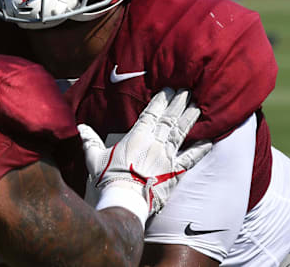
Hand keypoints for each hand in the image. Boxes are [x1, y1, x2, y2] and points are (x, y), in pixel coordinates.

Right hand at [78, 88, 211, 219]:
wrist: (126, 200)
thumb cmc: (108, 178)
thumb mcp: (94, 158)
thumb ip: (89, 141)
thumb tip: (79, 127)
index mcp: (137, 137)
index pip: (151, 113)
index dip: (160, 100)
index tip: (169, 88)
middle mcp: (155, 143)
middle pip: (169, 119)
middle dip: (178, 103)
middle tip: (188, 89)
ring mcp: (167, 157)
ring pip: (181, 133)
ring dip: (190, 118)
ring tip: (198, 106)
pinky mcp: (175, 173)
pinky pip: (191, 159)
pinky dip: (200, 149)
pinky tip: (209, 140)